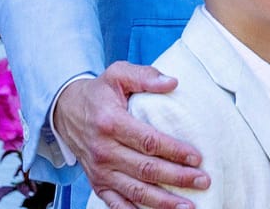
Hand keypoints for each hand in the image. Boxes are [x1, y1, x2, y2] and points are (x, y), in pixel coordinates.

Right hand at [53, 63, 208, 208]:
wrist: (65, 111)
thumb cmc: (99, 93)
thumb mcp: (118, 74)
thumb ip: (145, 76)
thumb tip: (172, 82)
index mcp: (111, 123)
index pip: (148, 141)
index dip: (174, 150)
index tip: (197, 157)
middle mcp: (103, 151)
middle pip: (146, 169)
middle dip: (177, 178)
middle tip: (203, 181)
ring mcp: (99, 171)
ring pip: (134, 191)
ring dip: (162, 202)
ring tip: (188, 206)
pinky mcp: (97, 183)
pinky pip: (116, 204)